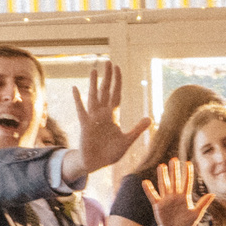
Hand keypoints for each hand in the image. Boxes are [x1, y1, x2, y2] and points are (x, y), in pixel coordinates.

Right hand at [67, 61, 144, 179]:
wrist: (96, 163)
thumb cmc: (110, 152)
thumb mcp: (127, 141)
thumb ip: (137, 129)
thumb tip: (150, 119)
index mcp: (112, 115)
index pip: (116, 94)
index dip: (117, 82)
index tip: (117, 68)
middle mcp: (102, 114)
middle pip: (105, 91)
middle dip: (107, 77)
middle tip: (108, 62)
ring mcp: (93, 118)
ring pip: (93, 97)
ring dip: (93, 84)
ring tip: (94, 70)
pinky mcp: (85, 125)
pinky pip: (81, 110)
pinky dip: (78, 99)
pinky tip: (75, 88)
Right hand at [145, 157, 210, 225]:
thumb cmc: (186, 223)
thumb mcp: (196, 214)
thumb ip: (203, 204)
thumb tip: (213, 194)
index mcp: (184, 197)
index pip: (186, 183)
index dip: (188, 173)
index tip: (189, 163)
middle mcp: (174, 196)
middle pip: (174, 181)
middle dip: (174, 171)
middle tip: (174, 159)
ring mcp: (166, 200)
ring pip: (164, 185)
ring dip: (162, 176)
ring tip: (161, 166)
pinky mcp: (158, 205)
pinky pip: (152, 196)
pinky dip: (149, 190)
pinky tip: (145, 182)